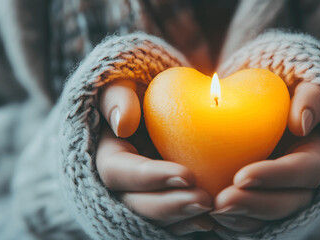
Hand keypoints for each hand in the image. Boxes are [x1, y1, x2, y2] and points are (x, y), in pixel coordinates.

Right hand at [95, 79, 213, 235]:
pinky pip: (168, 220)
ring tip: (211, 210)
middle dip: (170, 206)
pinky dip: (187, 222)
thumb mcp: (123, 83)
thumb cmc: (139, 88)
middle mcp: (119, 181)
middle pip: (135, 203)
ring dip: (181, 218)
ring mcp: (138, 193)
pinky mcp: (157, 198)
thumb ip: (117, 97)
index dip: (150, 177)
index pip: (119, 172)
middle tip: (205, 200)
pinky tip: (211, 221)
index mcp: (107, 153)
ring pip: (153, 217)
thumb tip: (122, 124)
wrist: (155, 100)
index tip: (187, 176)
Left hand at [210, 82, 319, 232]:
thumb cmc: (281, 94)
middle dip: (255, 205)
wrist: (261, 106)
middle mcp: (302, 182)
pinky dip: (233, 220)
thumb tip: (302, 123)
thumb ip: (310, 95)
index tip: (241, 176)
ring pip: (269, 217)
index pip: (305, 171)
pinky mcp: (261, 201)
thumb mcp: (301, 84)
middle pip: (288, 203)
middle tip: (221, 202)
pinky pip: (251, 220)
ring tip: (211, 210)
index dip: (277, 177)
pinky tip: (209, 214)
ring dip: (241, 217)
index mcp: (315, 154)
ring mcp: (282, 195)